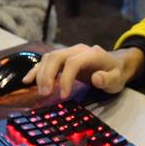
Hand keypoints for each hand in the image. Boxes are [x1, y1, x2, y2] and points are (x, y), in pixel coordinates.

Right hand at [23, 44, 143, 98]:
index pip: (73, 62)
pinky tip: (27, 81)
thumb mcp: (117, 79)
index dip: (66, 78)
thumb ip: (108, 79)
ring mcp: (68, 52)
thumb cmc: (115, 73)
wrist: (115, 64)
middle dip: (48, 75)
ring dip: (41, 74)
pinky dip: (36, 70)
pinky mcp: (62, 59)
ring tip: (41, 92)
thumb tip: (96, 78)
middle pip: (56, 57)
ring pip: (48, 58)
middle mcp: (77, 50)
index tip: (64, 96)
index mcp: (91, 54)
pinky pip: (46, 61)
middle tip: (45, 94)